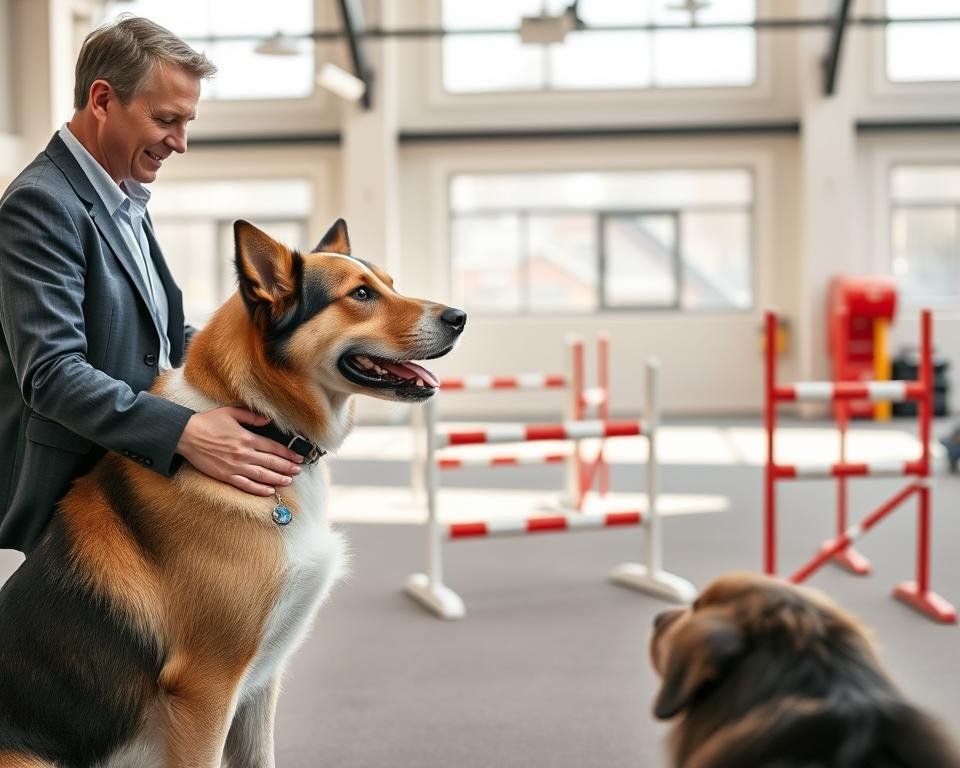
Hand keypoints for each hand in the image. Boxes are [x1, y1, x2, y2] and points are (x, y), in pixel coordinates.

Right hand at [175, 407, 302, 495]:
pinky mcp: (225, 475)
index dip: (288, 453)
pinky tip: (269, 491)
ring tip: (289, 481)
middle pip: (271, 462)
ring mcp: (235, 466)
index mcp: (247, 438)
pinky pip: (245, 485)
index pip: (273, 447)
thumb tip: (268, 420)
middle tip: (299, 471)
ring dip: (277, 478)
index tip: (298, 457)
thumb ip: (252, 417)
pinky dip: (258, 489)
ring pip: (261, 475)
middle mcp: (243, 453)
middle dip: (287, 467)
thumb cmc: (208, 422)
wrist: (186, 435)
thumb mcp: (231, 413)